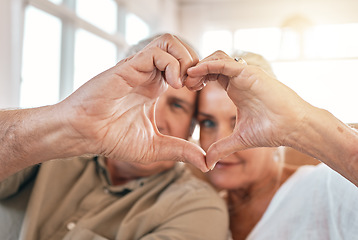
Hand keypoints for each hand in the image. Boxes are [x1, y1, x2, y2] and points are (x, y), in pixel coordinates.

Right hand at [57, 34, 207, 171]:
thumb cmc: (112, 139)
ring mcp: (138, 69)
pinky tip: (173, 85)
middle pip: (180, 49)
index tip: (199, 91)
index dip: (197, 74)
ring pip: (170, 43)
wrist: (84, 134)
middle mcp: (148, 74)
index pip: (182, 66)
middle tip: (195, 86)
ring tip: (185, 84)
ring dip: (185, 60)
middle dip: (196, 64)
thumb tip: (206, 163)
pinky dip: (172, 64)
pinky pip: (157, 52)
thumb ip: (181, 151)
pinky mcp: (129, 67)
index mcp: (154, 87)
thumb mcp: (155, 147)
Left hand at [186, 51, 310, 168]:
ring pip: (217, 58)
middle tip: (183, 83)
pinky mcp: (250, 73)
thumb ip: (222, 148)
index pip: (212, 74)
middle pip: (211, 63)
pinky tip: (195, 73)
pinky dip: (208, 65)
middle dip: (195, 70)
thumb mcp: (239, 139)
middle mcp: (239, 78)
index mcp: (236, 88)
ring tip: (188, 79)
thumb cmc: (272, 131)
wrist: (293, 128)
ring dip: (199, 65)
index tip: (187, 89)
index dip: (197, 78)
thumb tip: (207, 163)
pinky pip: (225, 63)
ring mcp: (245, 74)